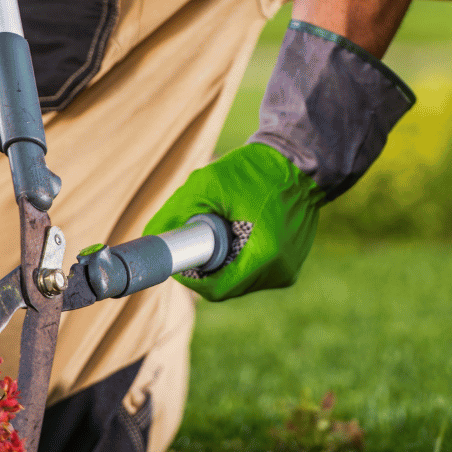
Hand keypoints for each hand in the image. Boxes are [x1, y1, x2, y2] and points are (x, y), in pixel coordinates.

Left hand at [144, 143, 321, 301]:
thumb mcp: (207, 184)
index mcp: (264, 256)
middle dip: (207, 268)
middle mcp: (280, 271)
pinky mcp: (291, 265)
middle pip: (227, 287)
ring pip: (240, 281)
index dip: (191, 277)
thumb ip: (175, 212)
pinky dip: (242, 258)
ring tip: (226, 229)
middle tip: (198, 239)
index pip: (215, 289)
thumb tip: (150, 237)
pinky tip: (243, 232)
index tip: (182, 257)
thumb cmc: (256, 170)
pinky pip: (255, 272)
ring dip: (225, 263)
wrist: (301, 162)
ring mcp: (288, 270)